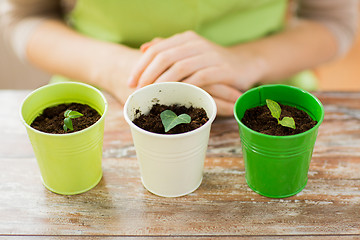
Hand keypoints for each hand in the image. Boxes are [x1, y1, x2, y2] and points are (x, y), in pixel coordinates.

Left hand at [128, 31, 265, 115]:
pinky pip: (199, 78)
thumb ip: (168, 48)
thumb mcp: (189, 52)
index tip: (131, 81)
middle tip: (138, 90)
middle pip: (164, 57)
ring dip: (163, 82)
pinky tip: (175, 96)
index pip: (156, 49)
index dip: (140, 65)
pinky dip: (185, 87)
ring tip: (152, 95)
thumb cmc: (212, 62)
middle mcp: (196, 44)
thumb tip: (144, 48)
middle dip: (147, 75)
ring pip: (180, 67)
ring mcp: (210, 55)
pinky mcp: (222, 69)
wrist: (244, 64)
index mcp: (185, 39)